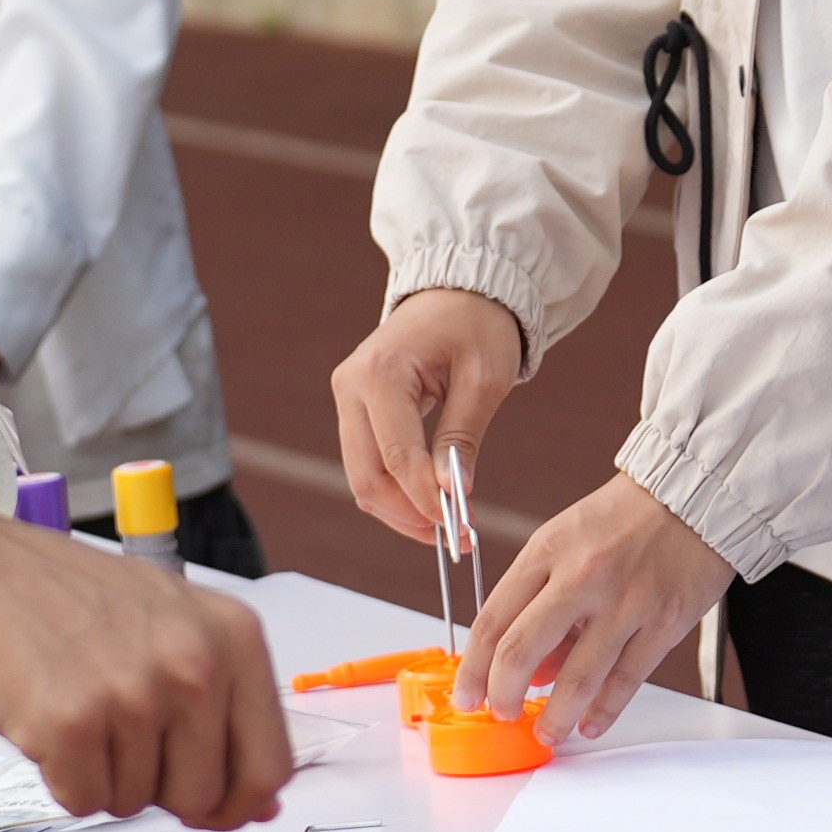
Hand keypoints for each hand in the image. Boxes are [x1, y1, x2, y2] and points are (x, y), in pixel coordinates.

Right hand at [0, 514, 289, 830]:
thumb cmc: (61, 596)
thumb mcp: (170, 624)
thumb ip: (224, 705)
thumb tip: (262, 800)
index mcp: (234, 637)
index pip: (271, 766)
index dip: (238, 803)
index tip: (213, 805)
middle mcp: (195, 665)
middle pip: (204, 797)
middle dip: (161, 789)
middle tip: (118, 738)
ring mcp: (134, 695)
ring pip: (137, 803)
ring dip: (103, 775)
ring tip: (76, 708)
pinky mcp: (72, 723)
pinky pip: (83, 801)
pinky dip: (61, 780)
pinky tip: (46, 723)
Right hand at [328, 286, 527, 550]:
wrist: (460, 291)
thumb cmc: (478, 325)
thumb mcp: (484, 380)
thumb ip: (462, 437)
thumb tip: (454, 494)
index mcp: (379, 373)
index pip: (396, 456)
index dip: (425, 500)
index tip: (461, 530)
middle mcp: (350, 386)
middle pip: (366, 476)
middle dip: (408, 515)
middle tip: (453, 540)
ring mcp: (347, 397)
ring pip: (363, 477)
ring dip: (401, 510)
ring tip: (448, 530)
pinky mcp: (355, 408)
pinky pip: (369, 462)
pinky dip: (397, 490)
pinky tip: (431, 506)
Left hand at [461, 470, 732, 745]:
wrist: (695, 495)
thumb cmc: (626, 518)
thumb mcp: (566, 543)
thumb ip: (541, 601)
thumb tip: (532, 670)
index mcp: (546, 552)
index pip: (492, 621)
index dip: (473, 669)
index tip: (468, 695)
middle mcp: (581, 576)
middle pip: (521, 652)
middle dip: (503, 696)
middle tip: (503, 713)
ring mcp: (625, 601)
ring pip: (576, 678)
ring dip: (555, 718)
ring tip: (548, 733)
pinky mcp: (665, 621)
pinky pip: (626, 679)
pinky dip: (604, 711)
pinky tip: (591, 724)